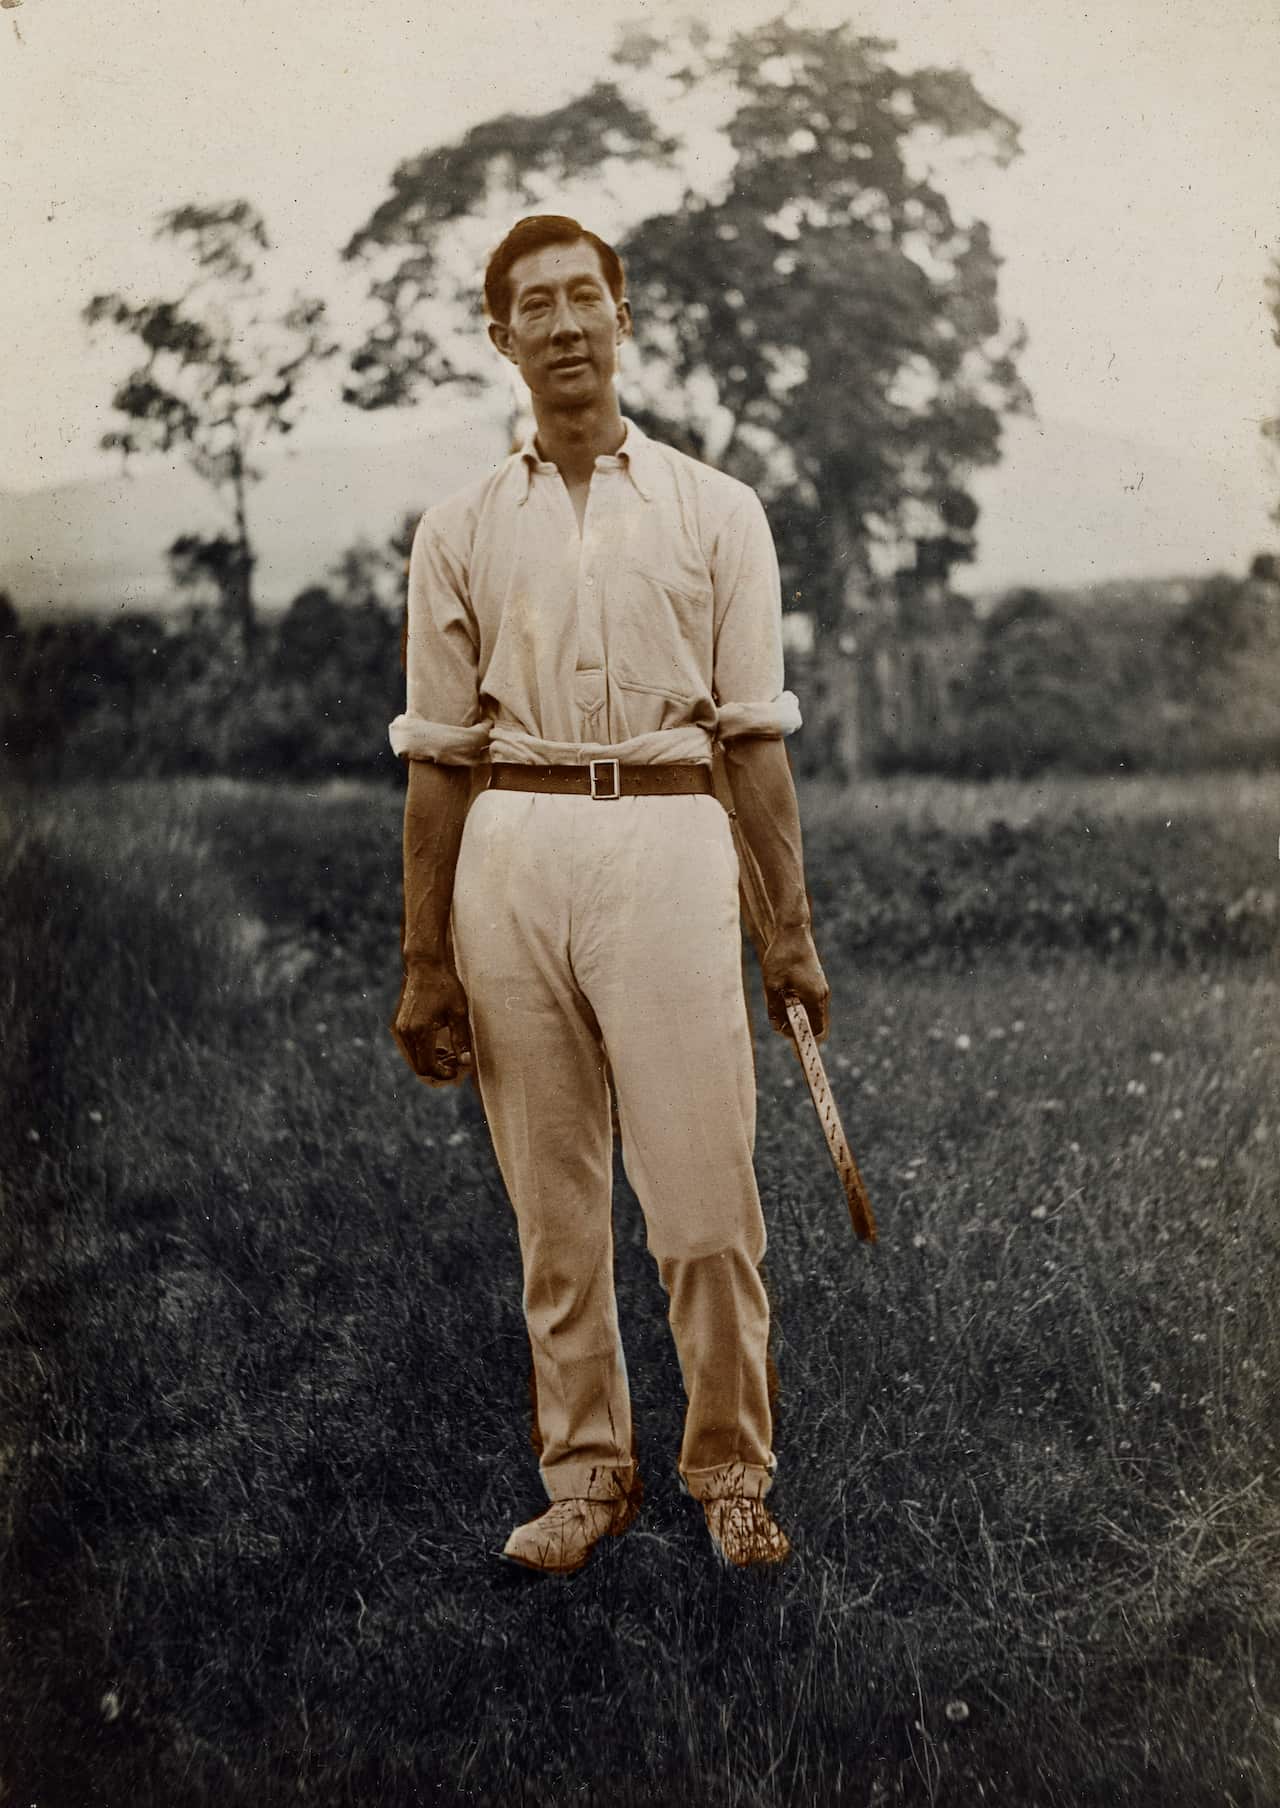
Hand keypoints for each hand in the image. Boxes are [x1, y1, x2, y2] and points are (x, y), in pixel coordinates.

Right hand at [392, 957, 471, 1084]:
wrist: (425, 967)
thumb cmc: (445, 987)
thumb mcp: (459, 1013)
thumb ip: (461, 1040)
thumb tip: (466, 1062)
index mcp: (420, 1031)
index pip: (428, 1066)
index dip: (442, 1074)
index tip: (457, 1071)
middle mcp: (406, 1033)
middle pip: (419, 1067)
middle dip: (438, 1070)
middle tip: (456, 1063)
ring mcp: (400, 1030)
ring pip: (414, 1060)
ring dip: (431, 1062)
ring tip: (450, 1054)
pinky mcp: (400, 1026)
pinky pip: (411, 1049)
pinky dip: (424, 1053)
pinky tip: (439, 1046)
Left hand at [762, 922, 829, 1041]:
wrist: (793, 932)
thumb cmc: (782, 957)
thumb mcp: (772, 985)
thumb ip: (774, 1008)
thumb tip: (776, 1027)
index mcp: (814, 997)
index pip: (815, 1029)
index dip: (800, 1035)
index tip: (784, 1032)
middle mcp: (821, 994)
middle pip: (814, 1021)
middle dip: (797, 1025)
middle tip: (778, 1021)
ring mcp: (820, 987)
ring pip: (811, 1010)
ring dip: (797, 1013)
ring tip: (779, 1006)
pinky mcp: (816, 980)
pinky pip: (810, 1000)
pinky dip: (799, 1003)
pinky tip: (784, 995)